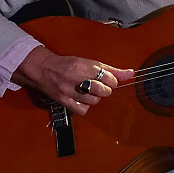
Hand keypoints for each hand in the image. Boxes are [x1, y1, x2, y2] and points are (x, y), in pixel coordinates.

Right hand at [12, 46, 133, 114]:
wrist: (43, 69)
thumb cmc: (67, 64)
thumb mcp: (89, 62)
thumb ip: (110, 69)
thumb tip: (131, 73)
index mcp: (83, 66)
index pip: (108, 78)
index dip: (112, 81)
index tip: (108, 80)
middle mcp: (76, 78)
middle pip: (102, 91)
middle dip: (105, 89)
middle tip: (99, 86)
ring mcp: (69, 91)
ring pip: (94, 101)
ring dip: (95, 97)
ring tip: (88, 91)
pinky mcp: (64, 102)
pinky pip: (83, 110)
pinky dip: (85, 106)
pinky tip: (82, 99)